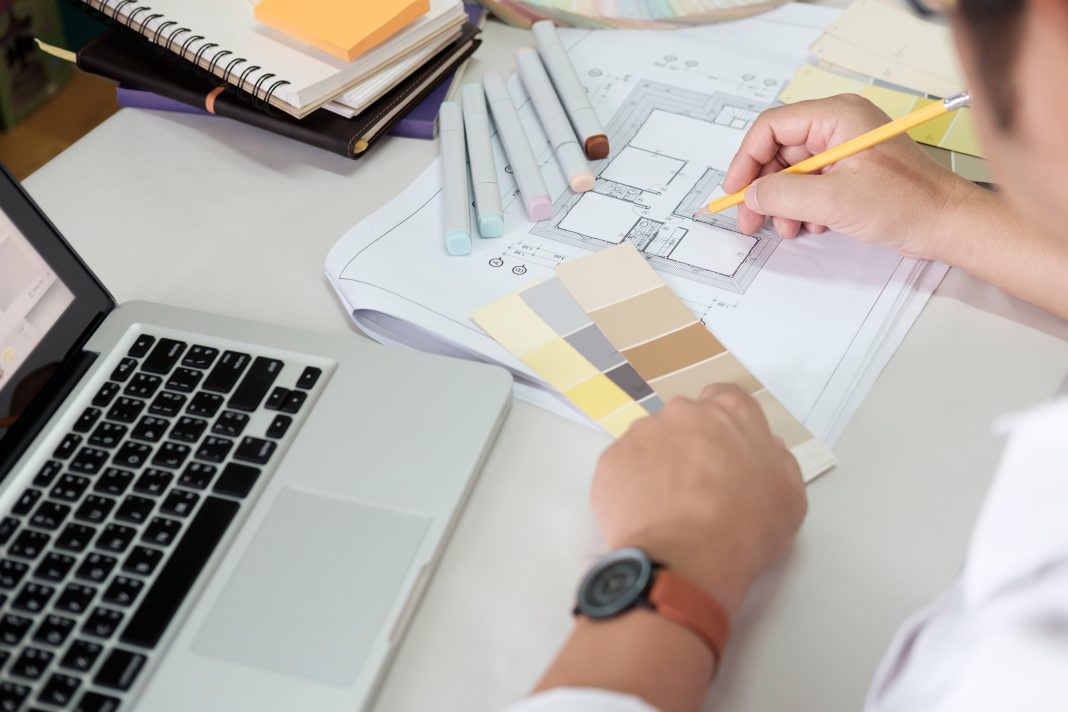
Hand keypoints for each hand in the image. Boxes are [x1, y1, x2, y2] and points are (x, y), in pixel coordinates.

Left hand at [591, 385, 806, 615]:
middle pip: (686, 420)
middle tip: (697, 488)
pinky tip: (643, 515)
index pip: (726, 398)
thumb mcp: (789, 499)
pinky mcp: (611, 458)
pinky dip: (632, 485)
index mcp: (731, 414)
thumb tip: (767, 448)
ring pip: (651, 441)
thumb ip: (779, 462)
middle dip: (690, 445)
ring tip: (667, 507)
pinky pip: (624, 466)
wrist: (682, 561)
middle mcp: (684, 412)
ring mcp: (642, 432)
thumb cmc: (745, 530)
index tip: (724, 454)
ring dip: (658, 464)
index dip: (725, 427)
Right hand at [723, 94, 975, 258]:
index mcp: (837, 116)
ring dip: (782, 203)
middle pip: (778, 152)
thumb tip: (751, 195)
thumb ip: (783, 195)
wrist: (946, 224)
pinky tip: (811, 225)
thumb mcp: (833, 201)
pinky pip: (808, 185)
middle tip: (750, 220)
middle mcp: (838, 126)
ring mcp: (843, 150)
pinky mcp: (848, 172)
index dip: (746, 160)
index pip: (772, 127)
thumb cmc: (907, 203)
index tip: (735, 191)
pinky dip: (801, 207)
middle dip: (764, 189)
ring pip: (790, 173)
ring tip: (790, 228)